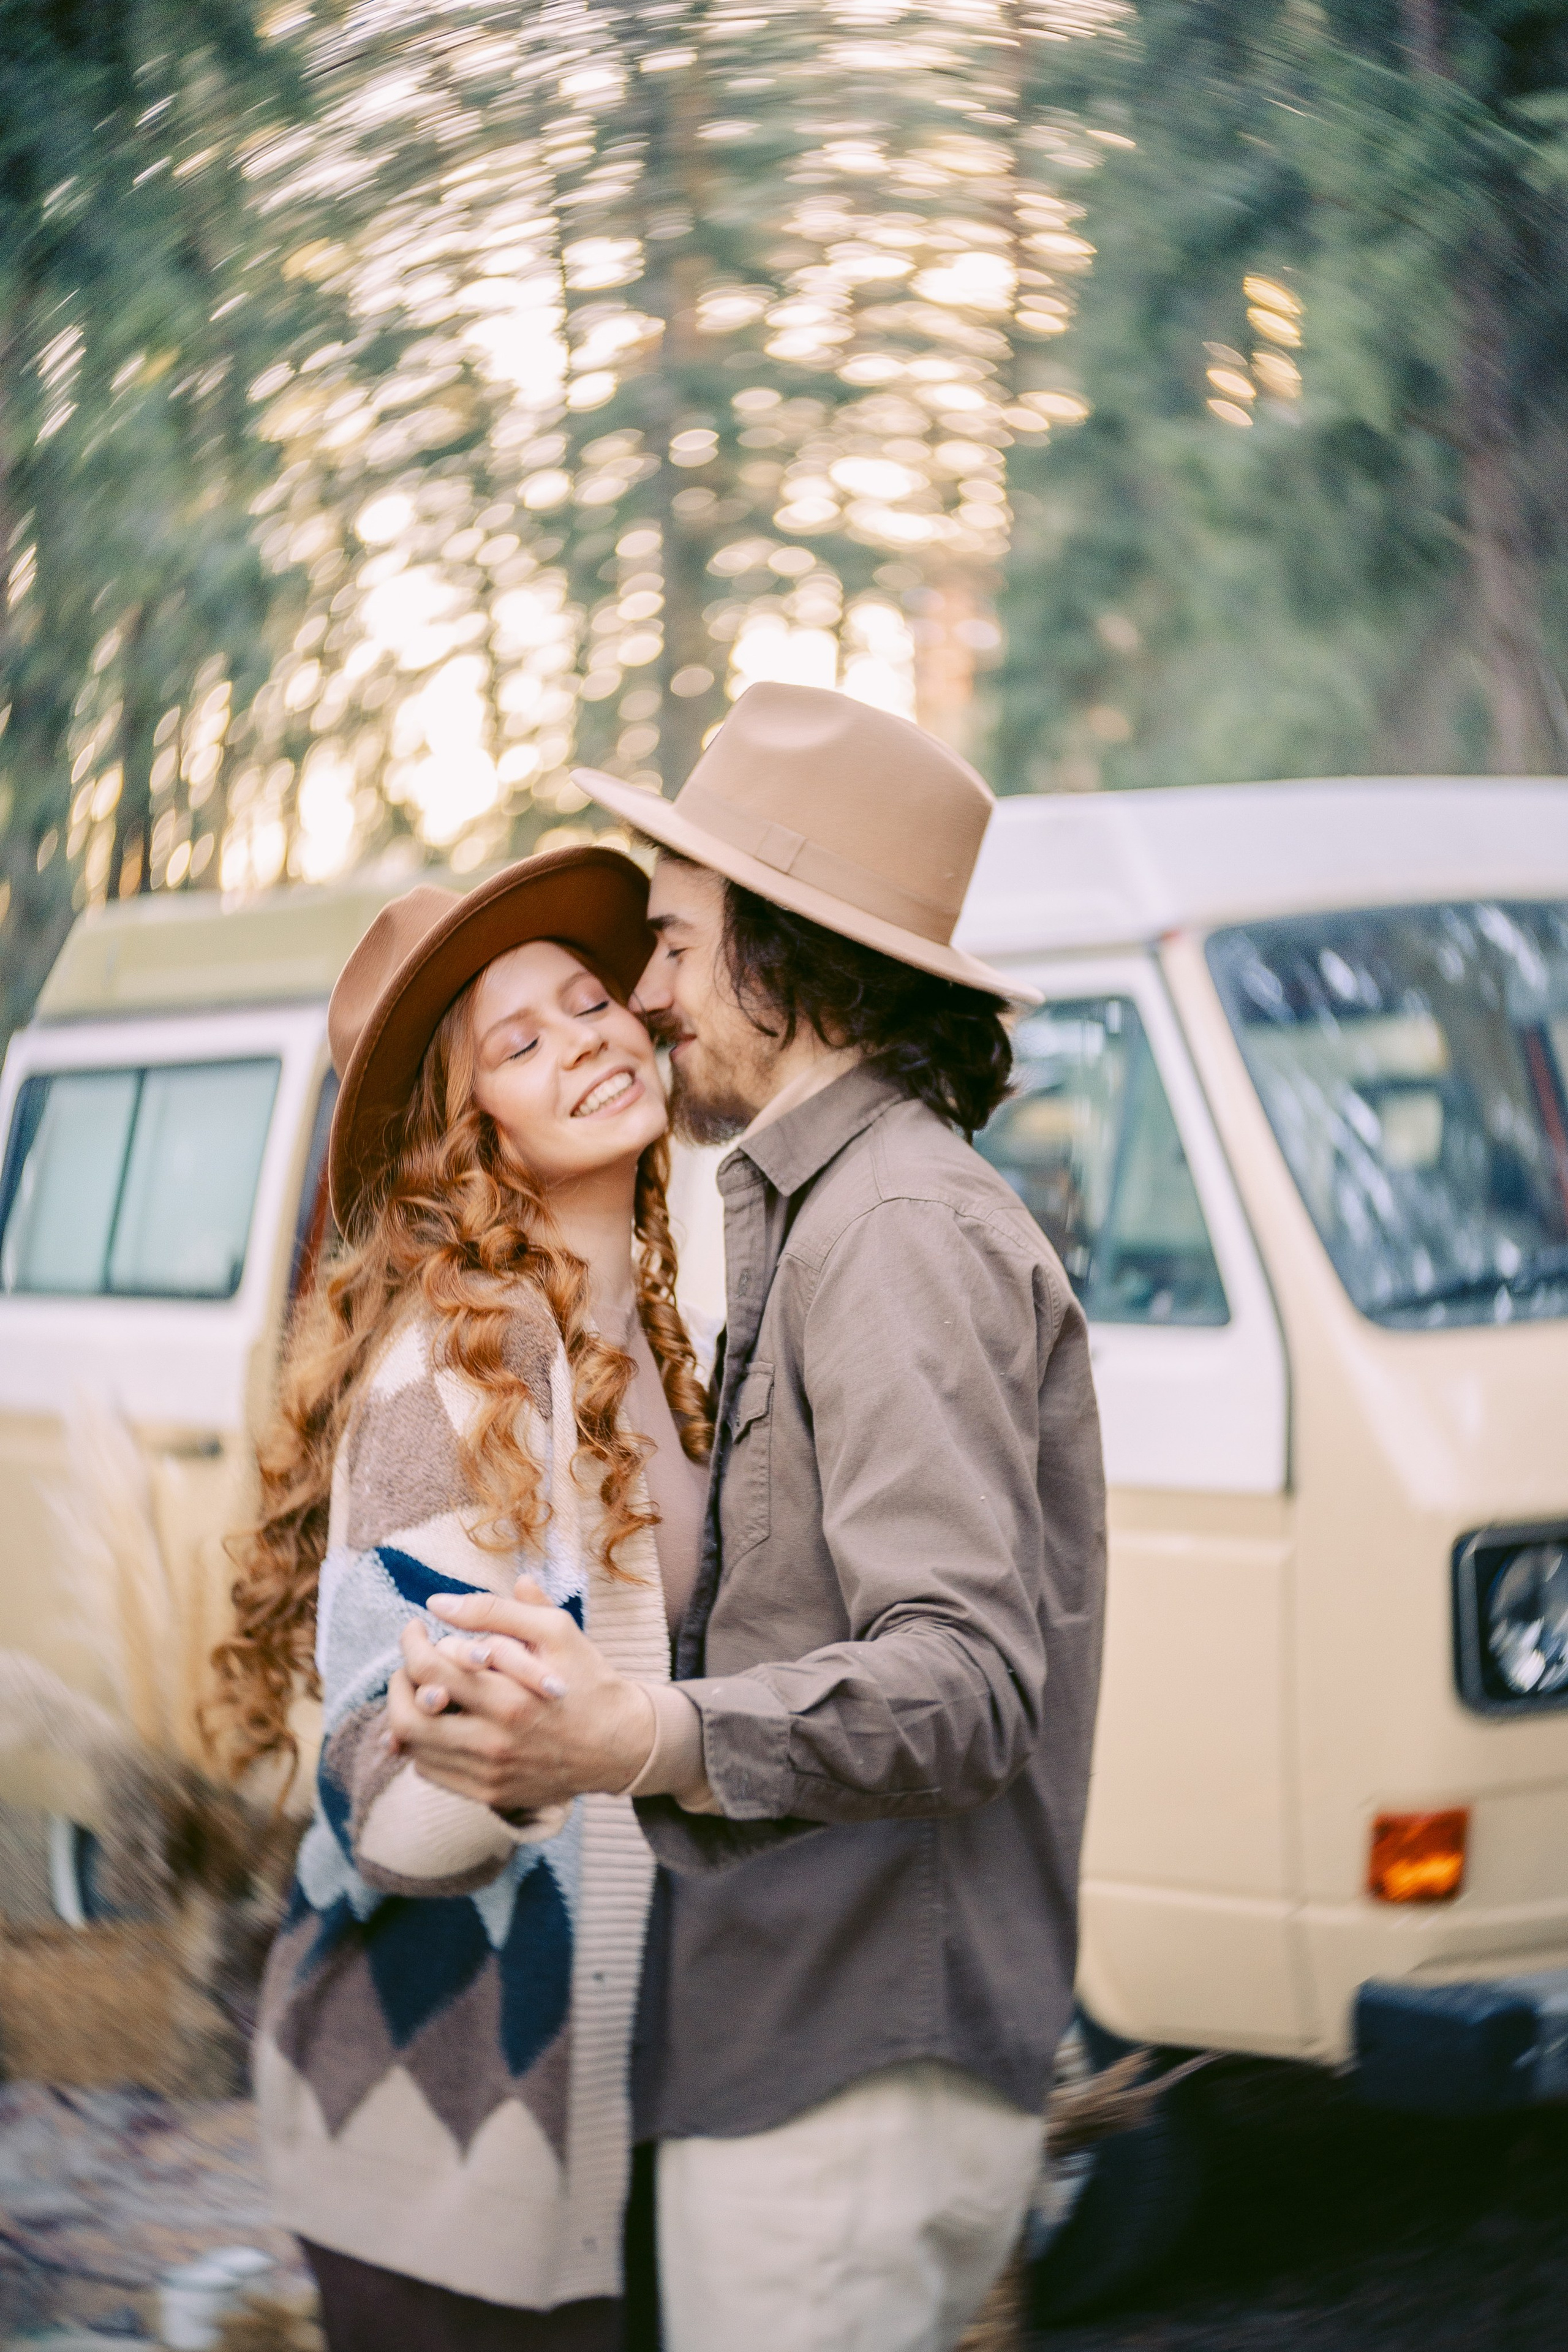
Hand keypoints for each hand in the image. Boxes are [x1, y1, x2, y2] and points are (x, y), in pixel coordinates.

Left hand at [386, 1577, 655, 1814]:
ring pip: (414, 1749)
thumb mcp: (555, 1631)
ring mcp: (489, 1775)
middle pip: (407, 1719)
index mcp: (509, 1698)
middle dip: (397, 1685)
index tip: (416, 1628)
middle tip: (410, 1664)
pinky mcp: (489, 1794)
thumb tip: (439, 1602)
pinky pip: (431, 1772)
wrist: (621, 1744)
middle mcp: (493, 1744)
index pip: (428, 1671)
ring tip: (426, 1689)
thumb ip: (496, 1611)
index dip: (411, 1643)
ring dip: (407, 1713)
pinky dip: (425, 1745)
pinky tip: (444, 1721)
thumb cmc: (586, 1679)